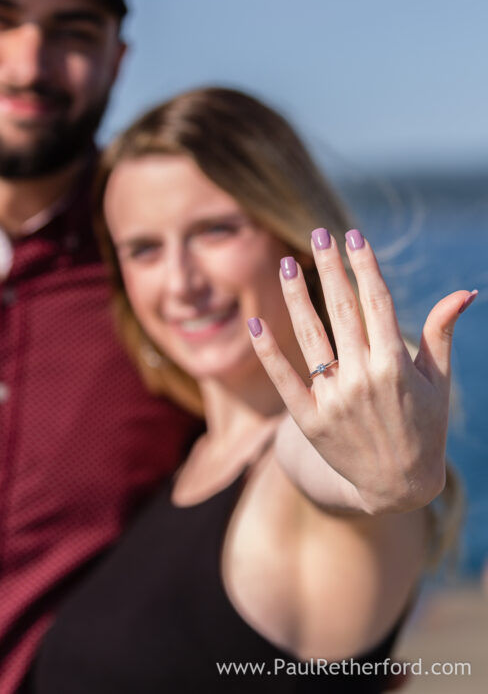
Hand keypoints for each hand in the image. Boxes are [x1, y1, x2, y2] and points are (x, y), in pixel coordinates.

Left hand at [248, 228, 475, 514]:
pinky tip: (254, 322)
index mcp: (397, 365)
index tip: (353, 236)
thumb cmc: (424, 427)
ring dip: (297, 296)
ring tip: (286, 263)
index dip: (364, 266)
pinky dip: (268, 350)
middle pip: (342, 309)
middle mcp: (364, 378)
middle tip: (319, 233)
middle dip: (330, 267)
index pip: (377, 302)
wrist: (398, 488)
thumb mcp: (438, 382)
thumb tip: (465, 292)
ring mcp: (334, 399)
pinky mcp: (310, 419)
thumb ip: (442, 334)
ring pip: (310, 335)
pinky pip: (284, 377)